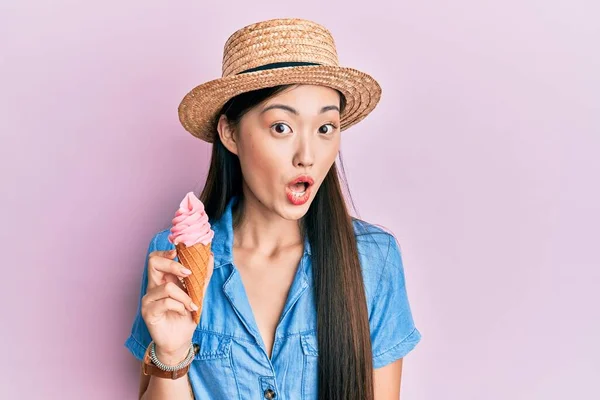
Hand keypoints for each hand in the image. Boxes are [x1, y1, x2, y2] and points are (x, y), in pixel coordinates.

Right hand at [141, 249, 213, 363]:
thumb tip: (210, 256)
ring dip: (184, 296)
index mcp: (162, 280)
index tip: (178, 253)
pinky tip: (183, 312)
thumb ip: (202, 276)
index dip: (165, 252)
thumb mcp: (198, 294)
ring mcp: (148, 299)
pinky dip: (180, 306)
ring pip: (167, 286)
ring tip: (191, 306)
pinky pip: (167, 302)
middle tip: (188, 274)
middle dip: (173, 265)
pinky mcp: (148, 312)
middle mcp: (153, 287)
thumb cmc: (186, 316)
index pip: (156, 258)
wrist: (180, 340)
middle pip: (153, 262)